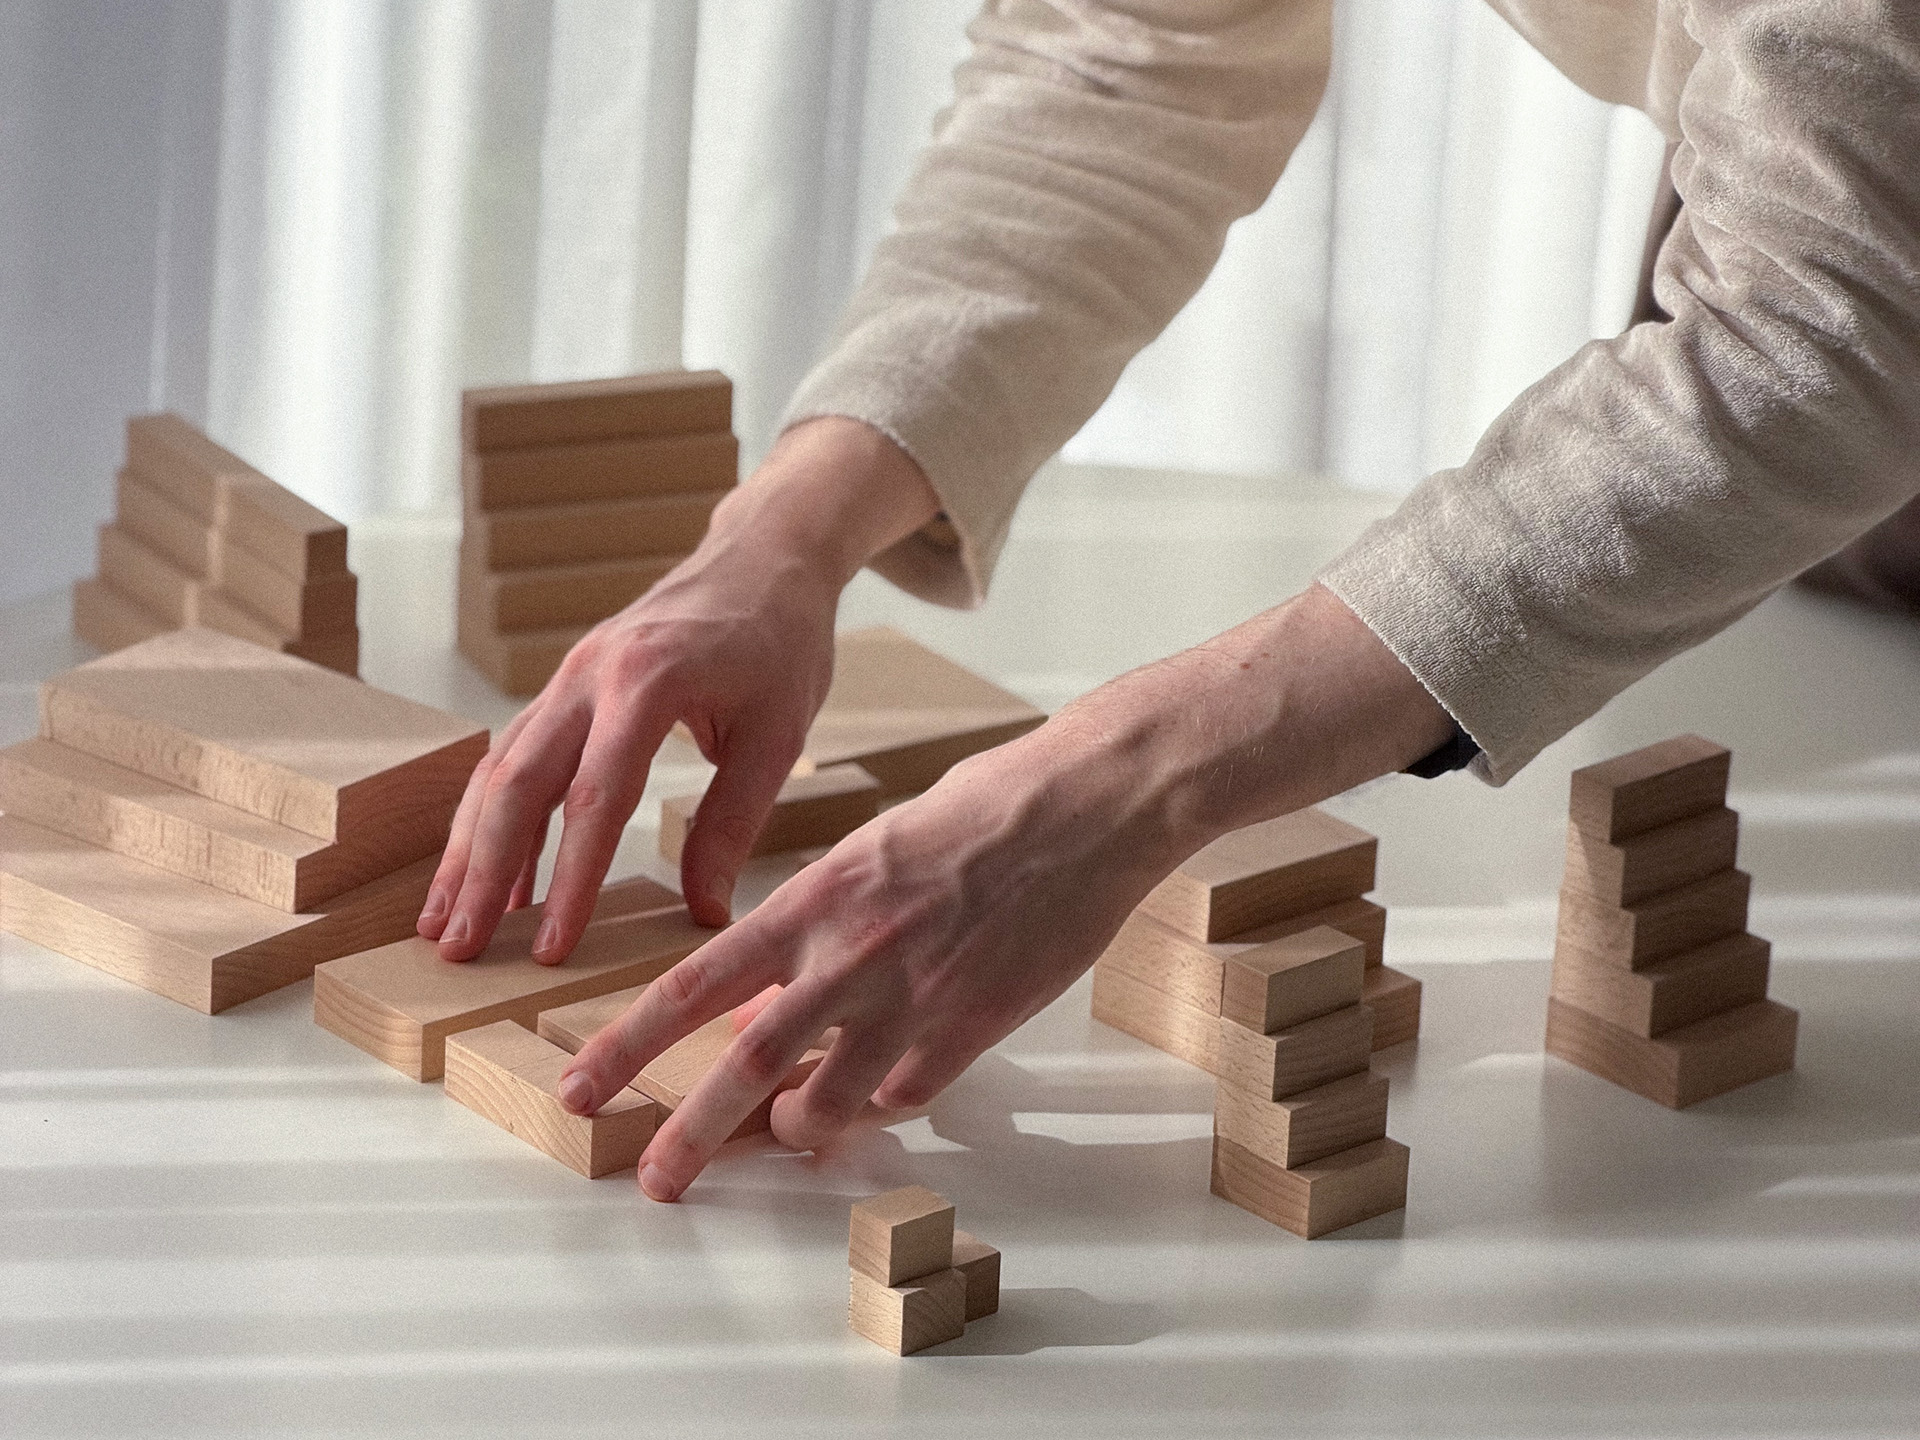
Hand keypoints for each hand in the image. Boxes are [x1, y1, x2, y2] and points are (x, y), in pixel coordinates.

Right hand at [417, 417, 941, 960]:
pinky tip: (490, 877)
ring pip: (500, 770)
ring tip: (446, 925)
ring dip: (470, 850)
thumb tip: (704, 912)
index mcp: (647, 679)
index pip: (596, 796)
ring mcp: (569, 676)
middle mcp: (590, 673)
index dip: (571, 878)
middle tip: (458, 949)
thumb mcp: (778, 735)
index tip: (554, 946)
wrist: (763, 558)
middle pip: (518, 782)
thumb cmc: (781, 642)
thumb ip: (733, 822)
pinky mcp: (567, 686)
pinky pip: (516, 756)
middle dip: (482, 872)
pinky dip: (495, 818)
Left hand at [557, 719, 1189, 1200]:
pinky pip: (907, 1094)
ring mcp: (918, 997)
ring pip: (831, 1101)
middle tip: (656, 1180)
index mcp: (817, 897)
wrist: (1089, 806)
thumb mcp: (874, 851)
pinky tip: (883, 1091)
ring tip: (791, 1129)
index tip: (585, 1085)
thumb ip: (813, 928)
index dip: (631, 1043)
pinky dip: (883, 1103)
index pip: (696, 983)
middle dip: (691, 1132)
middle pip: (749, 1063)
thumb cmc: (985, 806)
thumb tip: (761, 1005)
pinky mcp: (977, 1027)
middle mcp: (854, 954)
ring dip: (799, 1125)